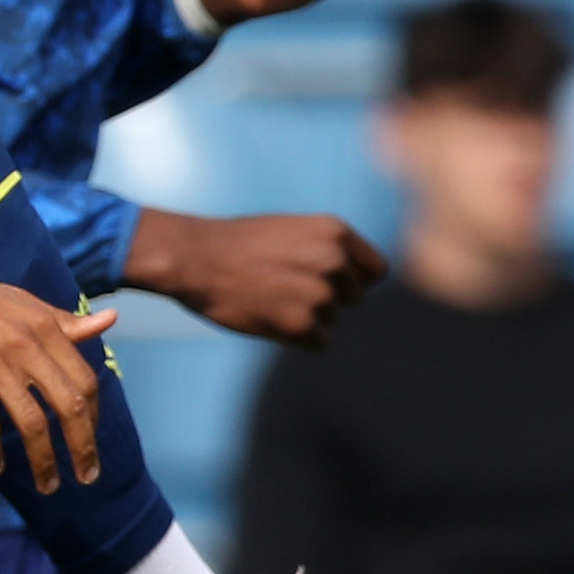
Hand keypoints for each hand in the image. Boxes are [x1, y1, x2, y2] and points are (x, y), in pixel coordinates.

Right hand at [0, 266, 114, 491]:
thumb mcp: (23, 303)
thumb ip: (65, 321)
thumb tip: (111, 320)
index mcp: (45, 327)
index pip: (85, 380)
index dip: (93, 416)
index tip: (89, 439)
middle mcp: (25, 345)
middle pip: (69, 406)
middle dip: (82, 448)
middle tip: (87, 477)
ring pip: (32, 424)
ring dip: (44, 462)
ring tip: (47, 486)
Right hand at [124, 207, 385, 343]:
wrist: (196, 258)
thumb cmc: (240, 243)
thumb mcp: (295, 231)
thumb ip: (329, 250)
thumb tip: (358, 283)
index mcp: (336, 232)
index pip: (376, 271)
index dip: (355, 280)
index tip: (331, 282)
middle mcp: (334, 261)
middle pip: (354, 299)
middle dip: (328, 299)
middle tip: (287, 289)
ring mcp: (319, 294)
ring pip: (332, 320)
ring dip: (307, 318)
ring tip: (271, 299)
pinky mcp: (301, 325)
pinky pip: (319, 342)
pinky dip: (297, 338)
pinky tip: (270, 318)